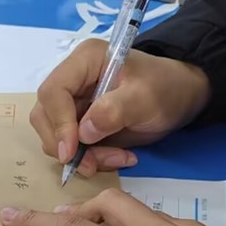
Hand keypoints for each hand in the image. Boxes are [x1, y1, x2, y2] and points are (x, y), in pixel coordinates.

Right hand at [30, 39, 210, 177]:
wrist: (180, 97)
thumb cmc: (166, 88)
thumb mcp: (146, 97)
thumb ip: (114, 111)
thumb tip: (82, 134)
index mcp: (84, 61)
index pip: (53, 92)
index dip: (58, 123)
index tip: (71, 151)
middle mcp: (71, 81)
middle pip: (45, 117)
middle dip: (67, 146)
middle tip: (94, 164)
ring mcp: (72, 104)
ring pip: (54, 137)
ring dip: (81, 156)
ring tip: (117, 158)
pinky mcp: (77, 124)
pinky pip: (70, 148)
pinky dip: (89, 159)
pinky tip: (116, 157)